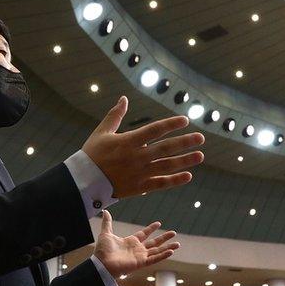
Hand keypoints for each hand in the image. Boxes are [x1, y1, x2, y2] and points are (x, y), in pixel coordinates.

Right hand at [83, 96, 203, 198]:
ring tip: (200, 156)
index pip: (155, 130)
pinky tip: (188, 176)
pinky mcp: (139, 187)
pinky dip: (174, 180)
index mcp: (128, 141)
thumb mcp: (102, 132)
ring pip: (167, 166)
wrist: (84, 181)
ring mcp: (139, 173)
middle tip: (201, 138)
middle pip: (166, 148)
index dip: (171, 124)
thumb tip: (123, 98)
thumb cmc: (92, 154)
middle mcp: (137, 157)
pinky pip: (160, 184)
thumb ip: (115, 115)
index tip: (185, 120)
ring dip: (185, 161)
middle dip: (185, 143)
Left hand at [93, 211, 178, 277]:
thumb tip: (105, 211)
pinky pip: (154, 258)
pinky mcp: (141, 263)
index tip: (159, 223)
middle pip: (154, 243)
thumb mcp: (106, 233)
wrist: (102, 263)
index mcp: (130, 242)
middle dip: (164, 238)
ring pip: (157, 251)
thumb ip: (107, 222)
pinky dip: (163, 255)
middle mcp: (137, 249)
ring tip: (178, 244)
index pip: (144, 234)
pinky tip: (171, 251)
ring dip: (168, 247)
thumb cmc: (103, 251)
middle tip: (174, 233)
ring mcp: (140, 256)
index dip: (151, 229)